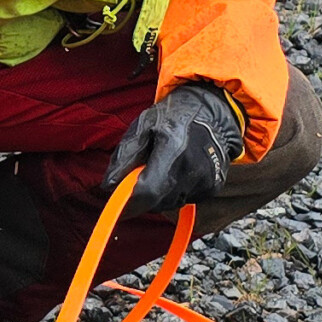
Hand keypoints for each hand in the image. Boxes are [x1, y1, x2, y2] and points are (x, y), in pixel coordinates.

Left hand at [108, 82, 244, 215]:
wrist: (210, 114)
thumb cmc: (172, 117)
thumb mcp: (142, 127)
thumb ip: (125, 156)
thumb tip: (108, 186)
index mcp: (173, 149)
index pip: (149, 191)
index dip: (131, 204)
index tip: (120, 206)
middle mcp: (192, 168)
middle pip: (158, 202)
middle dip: (144, 196)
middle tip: (141, 176)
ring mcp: (206, 179)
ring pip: (171, 203)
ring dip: (160, 194)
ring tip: (162, 168)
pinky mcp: (213, 187)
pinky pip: (186, 200)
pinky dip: (175, 192)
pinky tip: (178, 171)